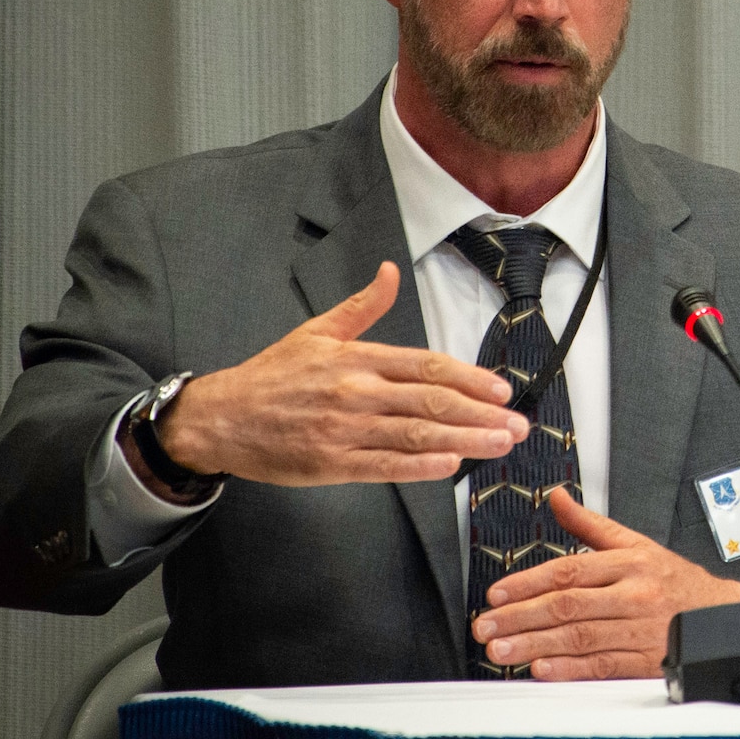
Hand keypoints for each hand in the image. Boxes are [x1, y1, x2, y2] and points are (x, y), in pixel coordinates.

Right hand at [141, 262, 528, 486]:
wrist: (220, 417)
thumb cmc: (272, 375)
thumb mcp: (317, 331)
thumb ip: (362, 307)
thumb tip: (390, 271)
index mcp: (358, 358)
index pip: (427, 367)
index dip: (469, 379)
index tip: (502, 391)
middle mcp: (356, 391)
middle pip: (431, 402)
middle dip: (481, 414)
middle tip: (518, 425)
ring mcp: (345, 430)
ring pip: (416, 435)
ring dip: (465, 441)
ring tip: (500, 445)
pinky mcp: (331, 464)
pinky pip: (384, 466)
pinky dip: (420, 467)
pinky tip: (451, 465)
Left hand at [472, 492, 739, 679]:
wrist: (721, 613)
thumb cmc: (672, 579)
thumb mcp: (635, 544)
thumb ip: (590, 525)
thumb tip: (557, 497)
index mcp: (629, 563)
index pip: (569, 571)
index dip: (528, 582)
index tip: (496, 595)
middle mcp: (634, 595)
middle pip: (569, 605)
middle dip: (521, 617)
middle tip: (484, 627)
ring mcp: (641, 630)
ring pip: (581, 637)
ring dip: (535, 645)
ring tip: (500, 650)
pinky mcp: (647, 661)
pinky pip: (603, 666)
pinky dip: (570, 669)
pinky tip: (541, 669)